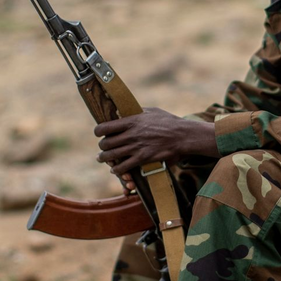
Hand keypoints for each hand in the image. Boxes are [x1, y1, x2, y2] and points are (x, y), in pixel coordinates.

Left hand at [93, 108, 216, 175]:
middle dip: (102, 146)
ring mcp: (136, 147)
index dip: (98, 131)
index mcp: (131, 121)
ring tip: (102, 158)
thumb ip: (136, 111)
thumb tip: (123, 111)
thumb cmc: (168, 121)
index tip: (99, 133)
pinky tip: (115, 169)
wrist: (182, 135)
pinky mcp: (142, 159)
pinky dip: (117, 169)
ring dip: (104, 158)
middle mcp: (131, 134)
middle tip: (102, 147)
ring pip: (111, 156)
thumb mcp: (151, 111)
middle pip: (106, 143)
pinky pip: (123, 167)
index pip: (105, 127)